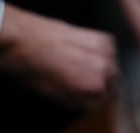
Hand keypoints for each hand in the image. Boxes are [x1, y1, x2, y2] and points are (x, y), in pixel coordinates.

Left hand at [0, 4, 116, 109]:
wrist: (25, 39)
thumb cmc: (32, 68)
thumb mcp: (52, 94)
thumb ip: (76, 99)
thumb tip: (85, 101)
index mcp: (92, 88)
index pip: (103, 102)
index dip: (92, 101)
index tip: (86, 99)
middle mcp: (105, 69)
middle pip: (112, 85)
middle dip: (100, 85)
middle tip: (83, 83)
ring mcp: (107, 50)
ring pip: (113, 67)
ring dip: (103, 69)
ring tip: (83, 67)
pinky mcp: (104, 36)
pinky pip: (110, 51)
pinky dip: (101, 54)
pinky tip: (85, 53)